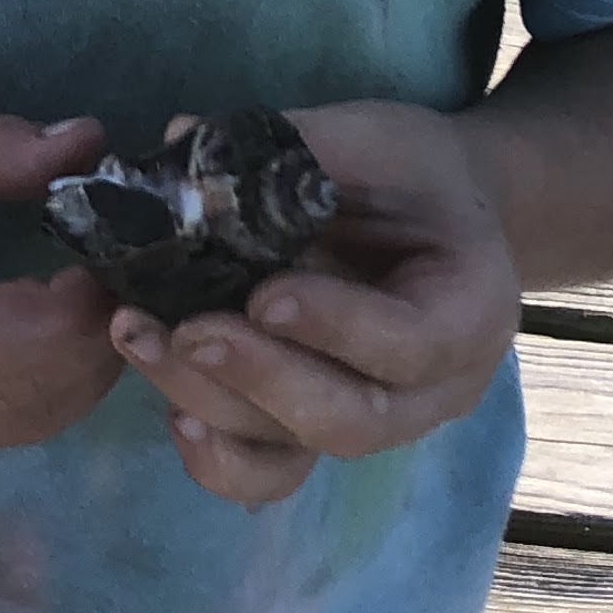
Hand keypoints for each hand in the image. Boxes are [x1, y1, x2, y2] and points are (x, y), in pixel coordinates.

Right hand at [0, 107, 124, 454]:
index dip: (84, 302)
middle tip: (124, 259)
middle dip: (98, 339)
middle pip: (30, 401)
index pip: (9, 342)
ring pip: (19, 426)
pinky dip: (41, 385)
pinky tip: (51, 320)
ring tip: (96, 285)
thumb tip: (91, 145)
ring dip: (79, 368)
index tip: (118, 238)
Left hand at [109, 99, 522, 509]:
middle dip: (260, 378)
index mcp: (471, 311)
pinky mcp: (316, 428)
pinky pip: (270, 472)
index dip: (336, 326)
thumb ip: (298, 149)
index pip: (411, 343)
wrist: (432, 213)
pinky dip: (217, 456)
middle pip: (351, 419)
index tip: (262, 295)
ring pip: (298, 450)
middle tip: (186, 331)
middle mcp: (432, 390)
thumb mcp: (378, 140)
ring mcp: (373, 420)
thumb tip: (182, 143)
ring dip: (213, 403)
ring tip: (141, 341)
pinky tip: (169, 410)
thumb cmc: (411, 172)